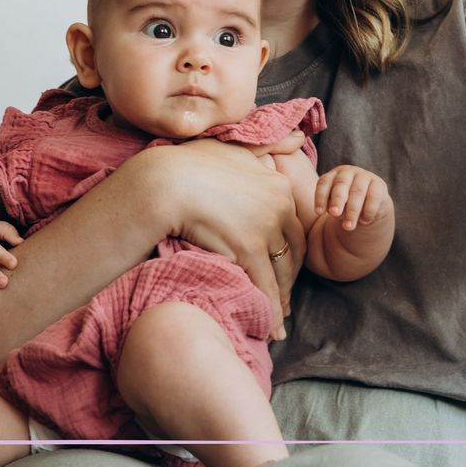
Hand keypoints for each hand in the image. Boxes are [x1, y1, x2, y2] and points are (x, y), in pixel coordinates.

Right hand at [148, 133, 305, 339]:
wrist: (168, 182)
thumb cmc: (192, 165)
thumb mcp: (234, 149)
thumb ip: (266, 148)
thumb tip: (297, 138)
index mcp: (279, 187)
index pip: (295, 229)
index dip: (290, 253)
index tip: (285, 269)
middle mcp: (279, 208)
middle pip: (293, 254)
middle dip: (290, 280)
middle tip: (286, 300)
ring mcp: (266, 229)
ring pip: (281, 274)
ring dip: (282, 300)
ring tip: (279, 321)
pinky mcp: (249, 250)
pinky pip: (265, 287)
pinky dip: (271, 311)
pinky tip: (271, 328)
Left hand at [315, 165, 393, 231]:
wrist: (369, 205)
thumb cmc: (346, 205)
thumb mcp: (336, 206)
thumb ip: (332, 207)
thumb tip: (333, 211)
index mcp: (334, 175)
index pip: (324, 183)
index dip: (321, 197)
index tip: (319, 212)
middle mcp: (349, 172)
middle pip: (341, 184)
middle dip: (337, 200)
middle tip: (334, 214)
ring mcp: (365, 176)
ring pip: (357, 191)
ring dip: (352, 210)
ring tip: (348, 226)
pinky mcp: (379, 184)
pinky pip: (374, 196)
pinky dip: (368, 210)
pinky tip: (364, 221)